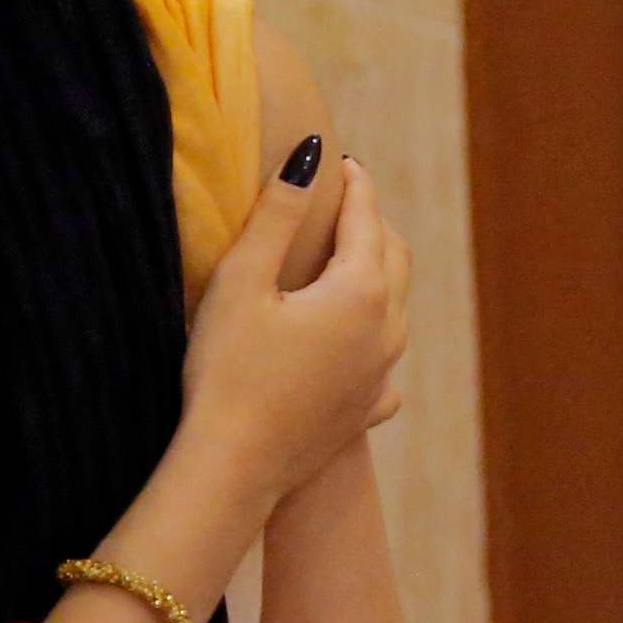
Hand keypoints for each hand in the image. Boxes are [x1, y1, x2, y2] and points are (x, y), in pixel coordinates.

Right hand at [182, 139, 412, 524]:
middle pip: (394, 259)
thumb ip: (279, 214)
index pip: (366, 220)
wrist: (234, 467)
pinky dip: (373, 338)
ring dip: (378, 275)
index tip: (345, 161)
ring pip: (395, 308)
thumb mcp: (244, 281)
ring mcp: (382, 374)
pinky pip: (383, 364)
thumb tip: (310, 155)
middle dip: (373, 224)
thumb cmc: (228, 370)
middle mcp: (387, 330)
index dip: (355, 186)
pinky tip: (360, 346)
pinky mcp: (366, 411)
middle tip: (350, 202)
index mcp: (361, 292)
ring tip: (352, 260)